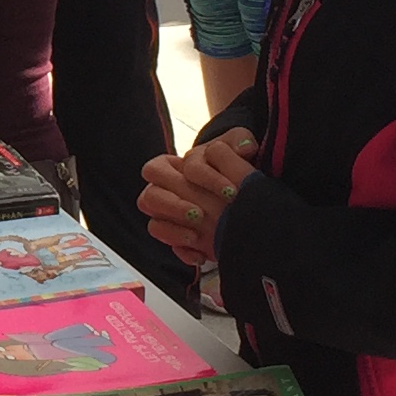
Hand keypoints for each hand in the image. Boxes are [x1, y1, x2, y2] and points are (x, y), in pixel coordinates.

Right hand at [138, 131, 258, 267]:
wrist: (239, 190)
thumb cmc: (230, 162)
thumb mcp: (236, 145)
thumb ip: (238, 140)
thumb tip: (246, 147)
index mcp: (168, 166)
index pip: (159, 168)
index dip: (195, 178)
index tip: (229, 190)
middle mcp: (162, 192)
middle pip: (148, 198)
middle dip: (174, 206)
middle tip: (201, 214)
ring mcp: (168, 217)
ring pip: (154, 225)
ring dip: (173, 230)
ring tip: (197, 235)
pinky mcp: (178, 238)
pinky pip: (171, 248)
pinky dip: (185, 252)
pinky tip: (203, 256)